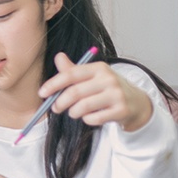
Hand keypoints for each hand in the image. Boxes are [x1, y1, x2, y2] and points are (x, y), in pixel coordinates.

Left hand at [39, 54, 153, 131]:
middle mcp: (109, 79)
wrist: (135, 102)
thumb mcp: (91, 76)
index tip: (41, 93)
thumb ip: (73, 70)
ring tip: (73, 112)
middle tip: (55, 108)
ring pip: (83, 107)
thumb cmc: (106, 88)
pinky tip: (89, 117)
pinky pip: (94, 118)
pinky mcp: (122, 110)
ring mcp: (117, 95)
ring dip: (73, 112)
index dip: (53, 84)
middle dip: (60, 102)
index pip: (70, 74)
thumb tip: (58, 57)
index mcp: (98, 68)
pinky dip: (86, 120)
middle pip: (75, 93)